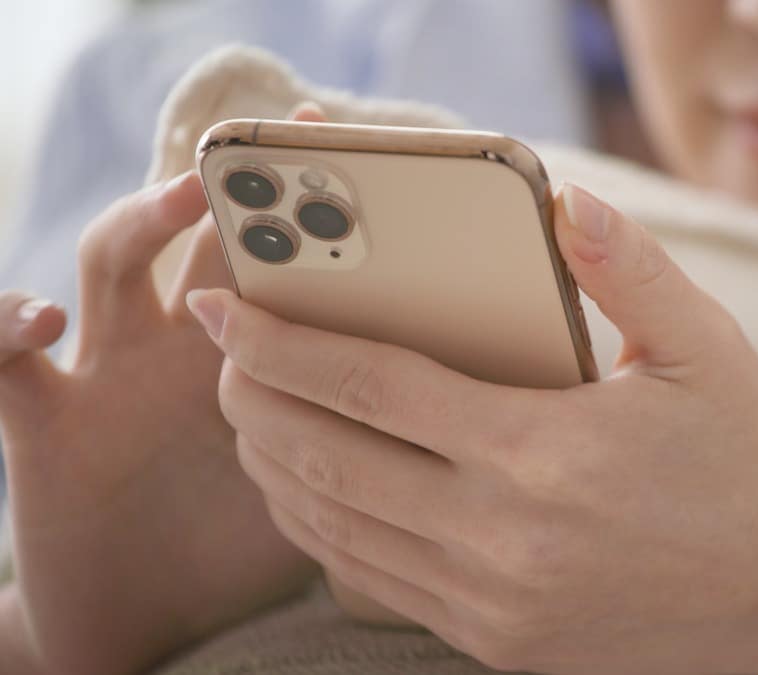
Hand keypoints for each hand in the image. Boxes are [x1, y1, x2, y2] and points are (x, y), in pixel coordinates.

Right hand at [0, 106, 326, 674]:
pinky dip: (7, 327)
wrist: (154, 619)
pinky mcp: (45, 423)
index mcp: (253, 353)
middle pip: (203, 238)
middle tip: (282, 140)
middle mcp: (181, 345)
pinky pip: (7, 363)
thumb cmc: (248, 546)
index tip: (351, 147)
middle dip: (240, 182)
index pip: (279, 253)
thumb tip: (490, 394)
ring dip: (139, 220)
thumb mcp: (327, 477)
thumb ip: (381, 427)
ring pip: (111, 264)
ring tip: (182, 198)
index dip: (306, 199)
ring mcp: (110, 374)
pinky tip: (40, 320)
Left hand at [191, 184, 757, 673]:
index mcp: (542, 449)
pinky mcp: (503, 644)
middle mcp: (501, 536)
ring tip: (253, 419)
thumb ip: (626, 266)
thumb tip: (564, 202)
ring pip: (339, 532)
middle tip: (222, 356)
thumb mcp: (703, 346)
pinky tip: (319, 495)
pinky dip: (328, 534)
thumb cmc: (755, 457)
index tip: (225, 309)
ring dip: (278, 469)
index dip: (284, 343)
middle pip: (329, 461)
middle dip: (254, 402)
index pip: (372, 387)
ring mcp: (495, 604)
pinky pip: (380, 585)